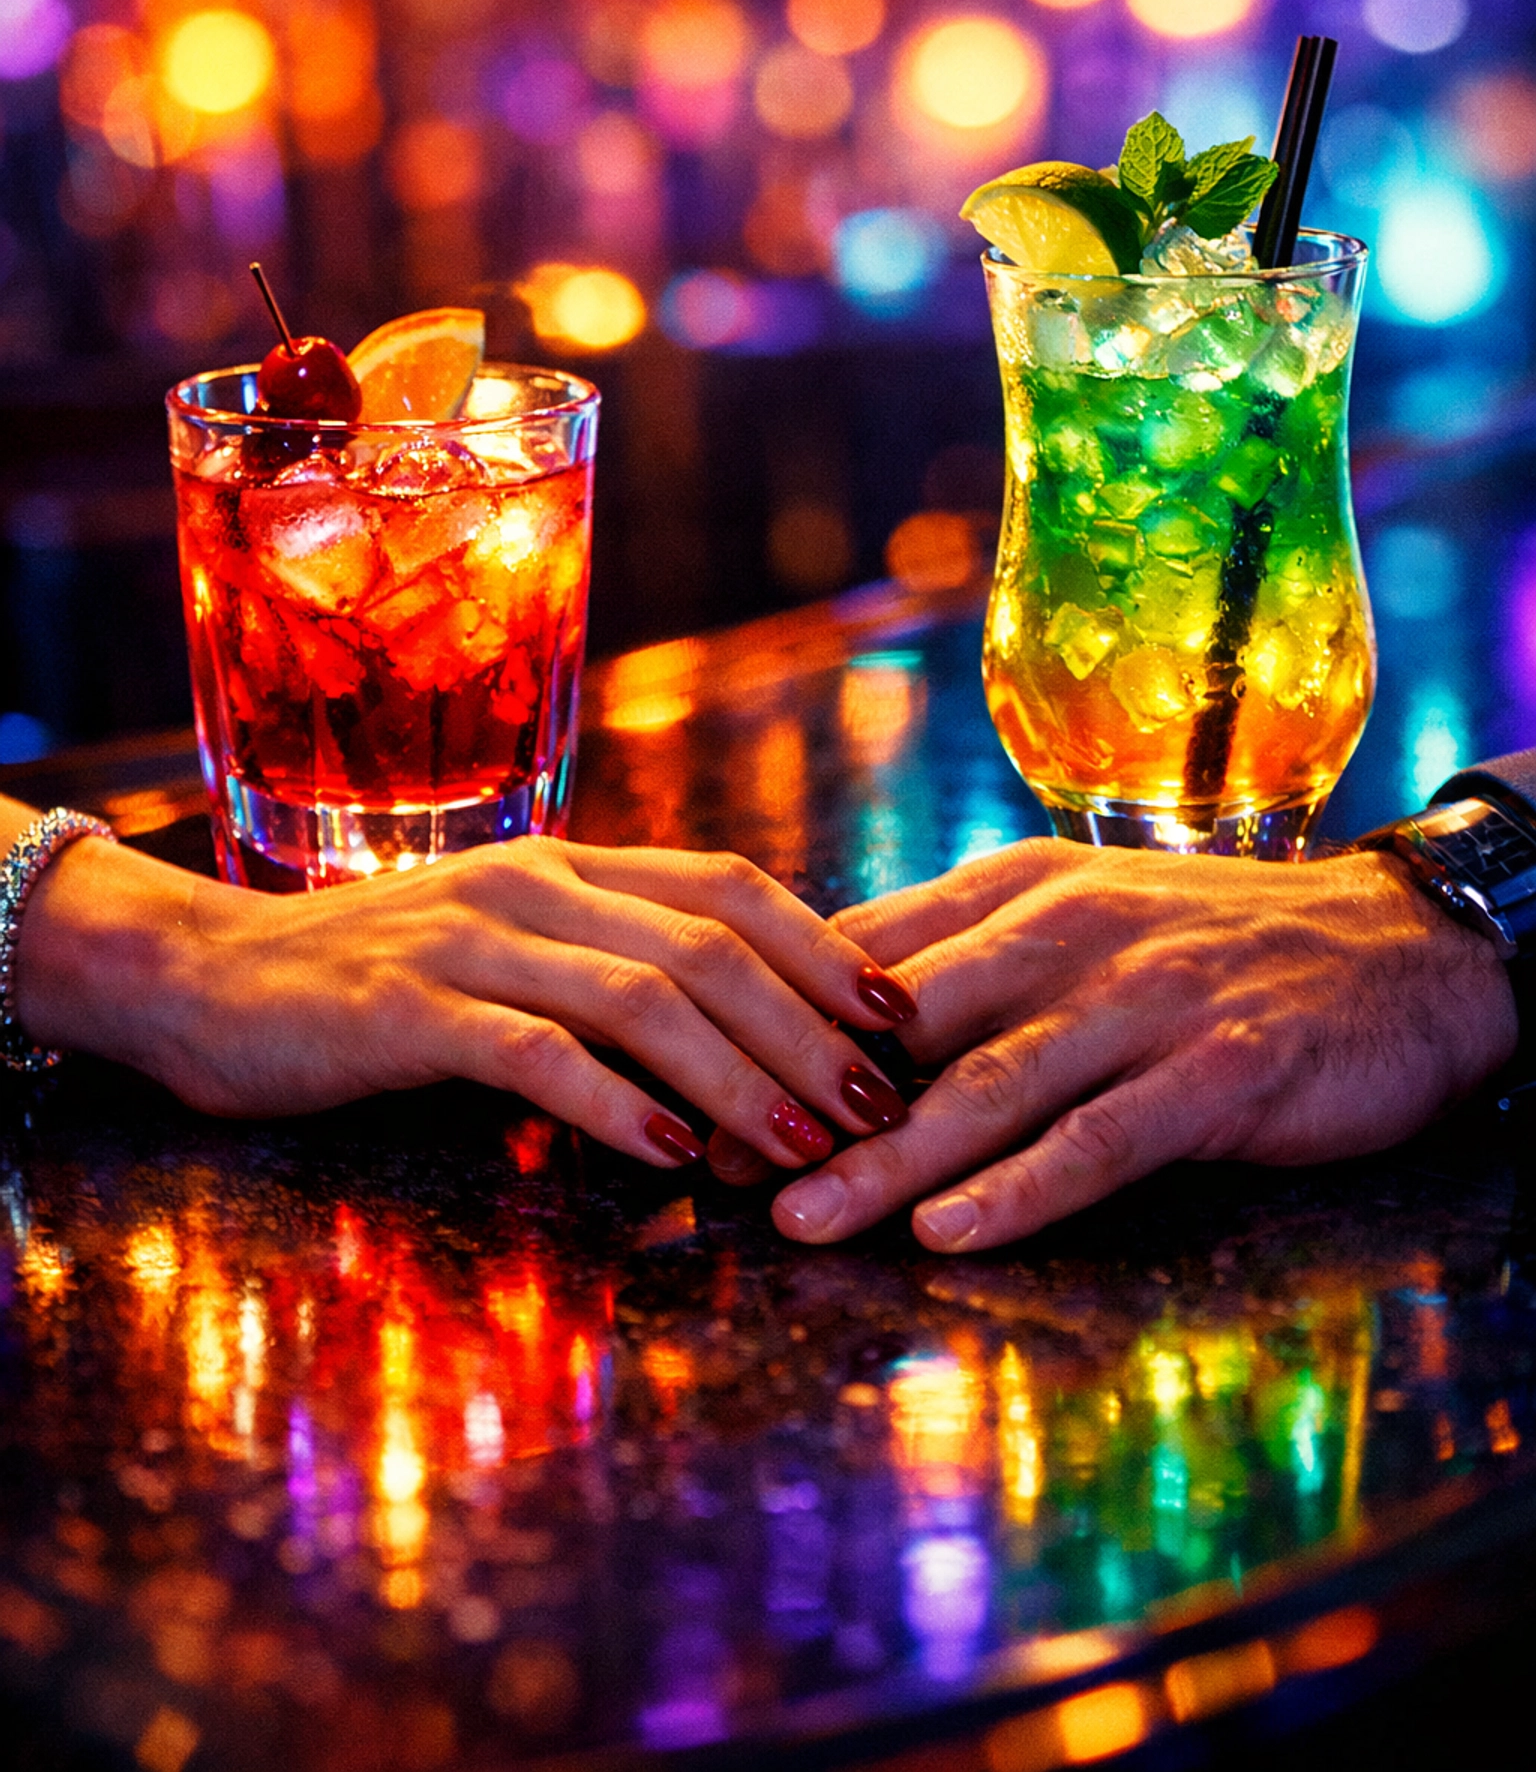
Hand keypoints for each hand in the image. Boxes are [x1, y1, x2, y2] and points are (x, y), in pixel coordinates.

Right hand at [11, 810, 912, 1169]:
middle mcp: (536, 886)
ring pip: (642, 995)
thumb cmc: (375, 985)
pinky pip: (535, 1050)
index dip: (825, 950)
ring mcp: (472, 939)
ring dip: (739, 1077)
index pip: (729, 888)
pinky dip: (613, 1101)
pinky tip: (669, 1153)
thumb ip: (607, 968)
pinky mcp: (409, 1007)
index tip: (899, 1022)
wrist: (208, 978)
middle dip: (808, 1033)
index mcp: (571, 867)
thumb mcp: (507, 953)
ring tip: (804, 1151)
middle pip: (710, 946)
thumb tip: (744, 1035)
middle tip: (878, 1111)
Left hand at [769, 838, 1517, 1250]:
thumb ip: (964, 950)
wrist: (1395, 944)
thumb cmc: (1211, 941)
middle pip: (903, 1025)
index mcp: (1016, 888)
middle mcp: (1065, 931)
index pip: (866, 952)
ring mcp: (1141, 1001)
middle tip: (711, 1167)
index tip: (690, 1081)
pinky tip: (951, 1231)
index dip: (772, 1020)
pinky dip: (1021, 1188)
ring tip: (802, 1220)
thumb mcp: (1077, 912)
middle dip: (799, 1099)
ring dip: (885, 1161)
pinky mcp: (1215, 1070)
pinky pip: (1100, 1139)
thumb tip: (827, 998)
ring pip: (987, 1087)